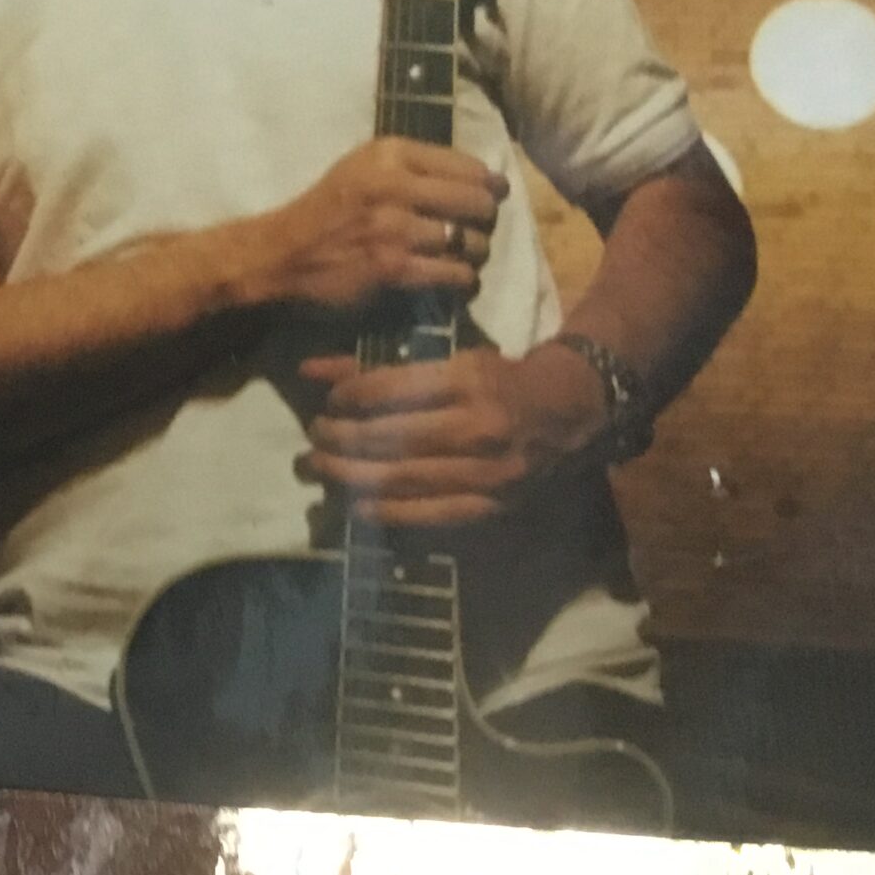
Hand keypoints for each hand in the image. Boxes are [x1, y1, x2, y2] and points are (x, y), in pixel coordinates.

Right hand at [229, 138, 505, 313]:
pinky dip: (462, 280)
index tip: (493, 195)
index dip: (489, 184)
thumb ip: (414, 165)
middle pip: (476, 202)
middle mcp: (394, 185)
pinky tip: (454, 280)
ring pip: (470, 241)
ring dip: (475, 253)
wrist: (284, 254)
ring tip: (464, 256)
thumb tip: (481, 177)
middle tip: (477, 229)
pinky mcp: (393, 267)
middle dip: (485, 219)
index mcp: (389, 153)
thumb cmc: (329, 209)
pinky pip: (454, 274)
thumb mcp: (364, 167)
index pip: (467, 165)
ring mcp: (394, 228)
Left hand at [295, 343, 608, 527]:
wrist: (565, 413)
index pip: (393, 391)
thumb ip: (378, 369)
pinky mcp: (492, 505)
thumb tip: (310, 370)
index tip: (329, 403)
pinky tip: (357, 504)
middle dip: (342, 440)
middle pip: (392, 438)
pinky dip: (387, 511)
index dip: (351, 399)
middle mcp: (479, 426)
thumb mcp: (447, 360)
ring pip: (404, 478)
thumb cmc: (497, 378)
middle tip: (314, 439)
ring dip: (353, 477)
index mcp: (468, 380)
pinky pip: (430, 513)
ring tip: (322, 469)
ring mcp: (488, 471)